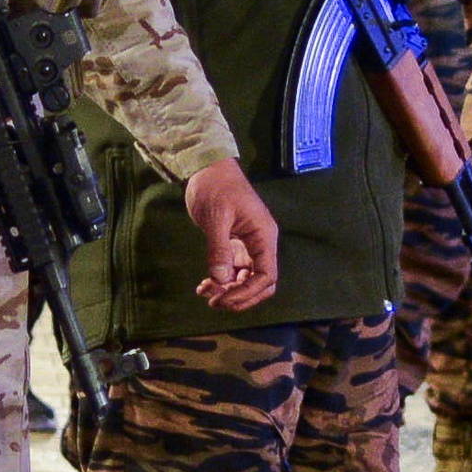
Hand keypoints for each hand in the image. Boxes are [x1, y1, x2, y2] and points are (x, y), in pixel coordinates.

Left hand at [182, 160, 279, 311]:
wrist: (207, 169)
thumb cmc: (215, 187)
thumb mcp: (215, 217)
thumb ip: (218, 249)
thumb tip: (220, 280)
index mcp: (263, 236)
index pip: (267, 275)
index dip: (248, 292)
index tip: (225, 299)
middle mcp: (260, 244)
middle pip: (261, 283)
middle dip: (240, 296)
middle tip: (215, 302)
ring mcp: (248, 246)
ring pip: (246, 280)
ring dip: (229, 291)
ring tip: (205, 294)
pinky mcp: (235, 246)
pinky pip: (234, 271)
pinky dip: (221, 282)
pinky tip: (204, 286)